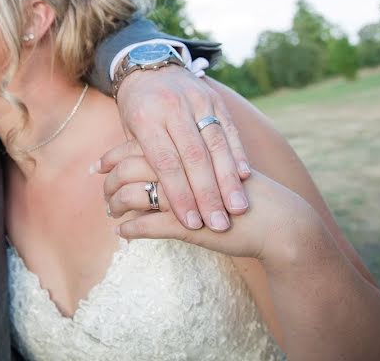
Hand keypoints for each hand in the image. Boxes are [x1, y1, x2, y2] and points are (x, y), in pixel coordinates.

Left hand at [101, 147, 322, 263]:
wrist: (281, 222)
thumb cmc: (246, 196)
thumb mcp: (215, 169)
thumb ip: (189, 160)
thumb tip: (157, 160)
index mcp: (190, 146)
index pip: (140, 146)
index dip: (115, 155)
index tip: (98, 166)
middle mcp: (187, 165)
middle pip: (132, 167)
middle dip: (110, 179)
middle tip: (101, 190)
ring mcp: (188, 194)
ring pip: (136, 194)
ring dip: (118, 205)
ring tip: (111, 214)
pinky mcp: (192, 223)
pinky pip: (151, 225)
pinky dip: (133, 230)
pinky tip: (124, 233)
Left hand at [104, 66, 251, 231]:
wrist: (148, 66)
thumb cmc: (135, 108)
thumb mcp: (129, 130)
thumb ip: (136, 159)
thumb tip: (131, 200)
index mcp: (145, 117)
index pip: (164, 162)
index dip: (179, 193)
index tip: (191, 222)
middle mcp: (172, 107)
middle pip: (193, 156)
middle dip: (207, 193)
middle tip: (218, 223)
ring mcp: (196, 100)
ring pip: (216, 144)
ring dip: (227, 180)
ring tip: (235, 209)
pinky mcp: (215, 98)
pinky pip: (229, 129)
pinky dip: (236, 154)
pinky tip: (244, 177)